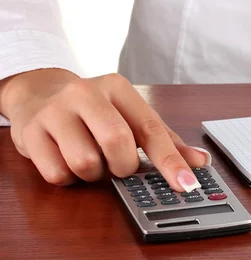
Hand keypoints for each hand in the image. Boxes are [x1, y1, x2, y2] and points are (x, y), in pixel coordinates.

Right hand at [0, 69, 209, 190]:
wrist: (39, 92)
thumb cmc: (94, 109)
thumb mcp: (129, 114)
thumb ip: (165, 139)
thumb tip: (200, 161)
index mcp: (118, 88)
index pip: (150, 128)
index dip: (171, 160)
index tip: (186, 184)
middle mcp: (86, 93)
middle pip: (117, 143)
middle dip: (123, 166)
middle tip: (118, 164)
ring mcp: (55, 111)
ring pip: (86, 163)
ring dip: (94, 174)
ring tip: (91, 159)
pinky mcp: (30, 132)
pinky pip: (57, 174)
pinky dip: (68, 177)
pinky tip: (66, 159)